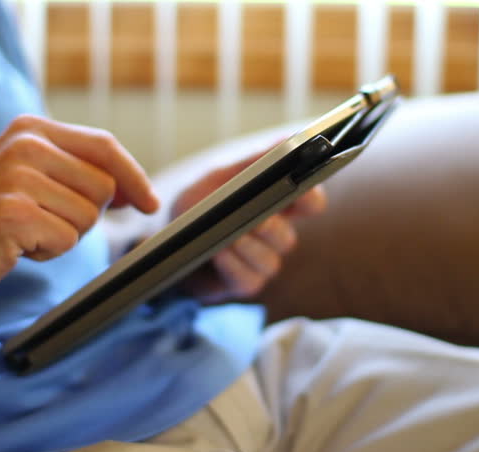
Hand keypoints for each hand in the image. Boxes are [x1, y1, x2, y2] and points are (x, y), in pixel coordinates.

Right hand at [0, 114, 158, 303]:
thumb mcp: (27, 176)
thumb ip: (75, 171)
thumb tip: (136, 190)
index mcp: (31, 128)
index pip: (105, 146)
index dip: (135, 176)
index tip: (151, 202)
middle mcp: (25, 144)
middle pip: (105, 187)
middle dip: (86, 216)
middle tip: (43, 222)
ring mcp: (17, 178)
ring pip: (88, 217)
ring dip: (64, 236)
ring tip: (23, 232)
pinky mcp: (12, 213)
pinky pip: (66, 240)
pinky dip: (47, 252)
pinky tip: (14, 246)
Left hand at [171, 146, 326, 303]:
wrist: (166, 244)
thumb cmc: (198, 208)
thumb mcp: (220, 178)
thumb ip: (252, 162)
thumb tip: (287, 139)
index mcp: (275, 205)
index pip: (309, 203)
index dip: (312, 200)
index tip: (305, 195)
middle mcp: (273, 236)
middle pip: (288, 237)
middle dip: (272, 228)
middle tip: (257, 219)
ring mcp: (260, 263)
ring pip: (270, 261)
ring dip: (249, 248)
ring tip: (230, 236)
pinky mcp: (243, 283)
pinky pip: (249, 280)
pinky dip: (234, 265)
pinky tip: (219, 252)